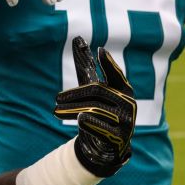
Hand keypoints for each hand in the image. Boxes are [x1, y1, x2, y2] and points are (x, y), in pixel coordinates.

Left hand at [53, 37, 136, 176]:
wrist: (107, 146)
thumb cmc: (99, 111)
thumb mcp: (93, 90)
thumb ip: (87, 67)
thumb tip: (77, 39)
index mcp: (124, 90)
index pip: (115, 75)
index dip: (109, 64)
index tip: (99, 51)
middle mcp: (128, 104)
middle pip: (97, 92)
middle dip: (74, 95)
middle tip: (56, 99)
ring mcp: (127, 122)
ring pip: (96, 109)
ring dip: (73, 109)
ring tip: (57, 111)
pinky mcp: (120, 138)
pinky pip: (103, 128)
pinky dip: (90, 122)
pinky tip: (79, 120)